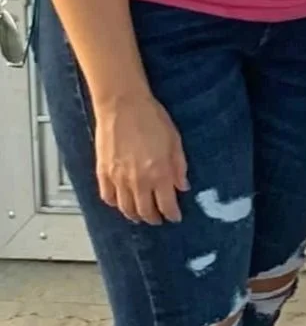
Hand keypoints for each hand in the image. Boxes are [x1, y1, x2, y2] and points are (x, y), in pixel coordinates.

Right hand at [94, 92, 187, 223]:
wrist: (123, 106)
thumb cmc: (152, 118)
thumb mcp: (175, 140)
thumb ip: (179, 166)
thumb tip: (182, 186)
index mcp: (158, 173)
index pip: (166, 204)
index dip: (171, 214)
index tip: (175, 217)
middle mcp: (137, 181)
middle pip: (145, 210)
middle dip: (153, 218)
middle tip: (159, 219)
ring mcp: (117, 178)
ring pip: (125, 208)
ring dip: (134, 215)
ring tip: (141, 216)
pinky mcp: (102, 172)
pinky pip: (108, 197)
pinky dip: (115, 204)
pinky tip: (121, 203)